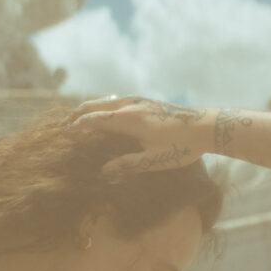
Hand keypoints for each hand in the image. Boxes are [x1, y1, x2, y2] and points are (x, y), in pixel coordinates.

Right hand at [73, 95, 211, 173]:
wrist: (207, 126)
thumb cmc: (182, 146)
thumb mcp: (154, 160)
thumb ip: (127, 164)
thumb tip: (103, 170)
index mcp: (128, 119)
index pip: (93, 120)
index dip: (76, 127)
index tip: (64, 135)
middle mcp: (130, 105)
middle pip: (95, 105)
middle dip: (78, 114)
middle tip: (64, 125)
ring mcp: (139, 100)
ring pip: (106, 100)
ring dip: (90, 108)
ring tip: (79, 118)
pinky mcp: (147, 101)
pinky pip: (117, 100)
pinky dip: (104, 105)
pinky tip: (106, 113)